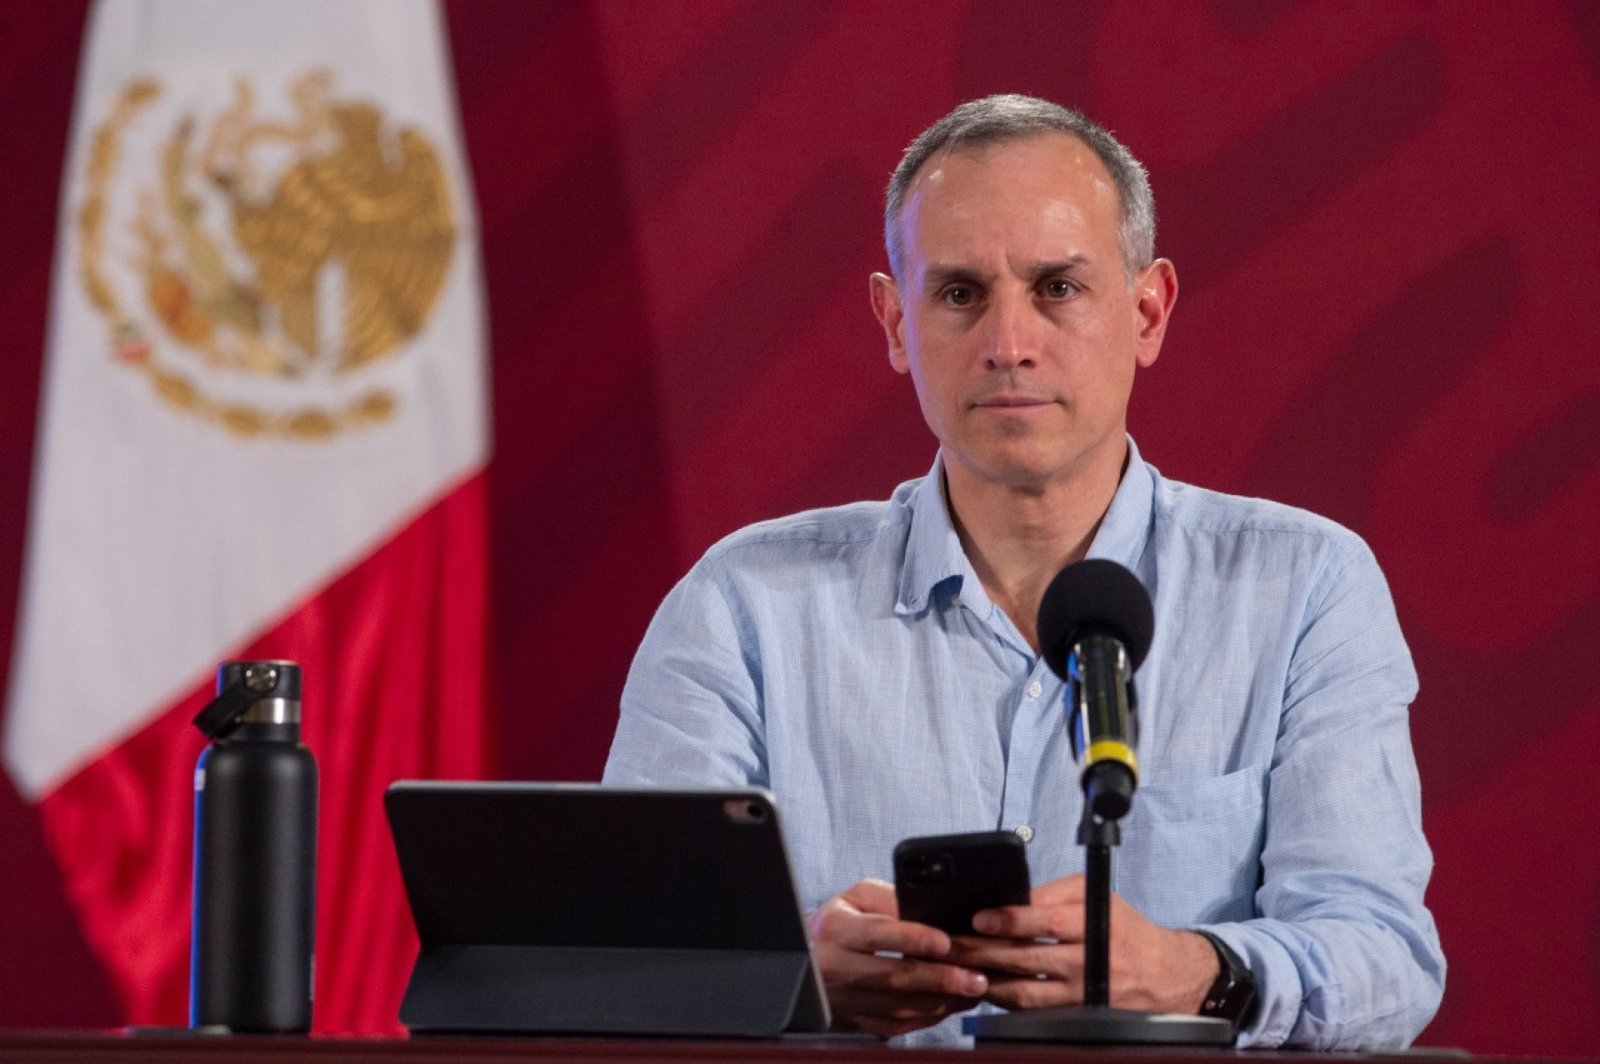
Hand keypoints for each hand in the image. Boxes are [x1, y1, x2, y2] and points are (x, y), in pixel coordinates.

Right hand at [806, 878, 989, 1036]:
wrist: (807, 967)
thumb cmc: (838, 927)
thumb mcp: (855, 899)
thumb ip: (889, 898)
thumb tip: (928, 908)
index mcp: (837, 931)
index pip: (876, 935)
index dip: (911, 939)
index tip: (944, 942)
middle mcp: (839, 969)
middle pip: (893, 977)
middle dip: (939, 978)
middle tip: (974, 975)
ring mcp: (849, 1001)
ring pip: (900, 1007)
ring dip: (942, 1000)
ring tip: (974, 989)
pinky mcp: (860, 1024)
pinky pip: (901, 1024)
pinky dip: (932, 1015)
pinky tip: (955, 1002)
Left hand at [947, 874, 1217, 1014]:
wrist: (1171, 976)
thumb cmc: (1126, 929)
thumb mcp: (1097, 897)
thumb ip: (1055, 894)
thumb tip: (1011, 897)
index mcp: (1094, 922)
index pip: (1046, 920)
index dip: (1010, 920)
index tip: (979, 918)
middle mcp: (1090, 960)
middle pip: (1028, 958)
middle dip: (984, 952)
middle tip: (950, 946)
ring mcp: (1085, 994)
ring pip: (1027, 993)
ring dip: (988, 982)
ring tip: (958, 970)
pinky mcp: (1080, 1017)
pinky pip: (1036, 1013)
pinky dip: (1007, 1003)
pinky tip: (985, 991)